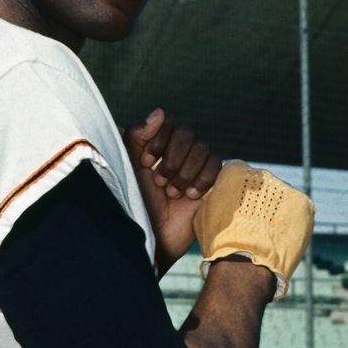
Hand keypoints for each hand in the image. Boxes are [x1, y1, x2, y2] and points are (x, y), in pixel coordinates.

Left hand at [123, 107, 221, 275]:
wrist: (153, 235)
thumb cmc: (137, 201)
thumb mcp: (130, 167)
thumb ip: (138, 136)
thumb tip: (160, 112)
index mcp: (157, 143)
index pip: (167, 123)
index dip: (158, 142)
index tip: (146, 164)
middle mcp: (178, 150)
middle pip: (186, 133)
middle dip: (172, 160)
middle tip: (160, 183)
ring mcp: (196, 163)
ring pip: (202, 148)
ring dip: (186, 172)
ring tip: (173, 193)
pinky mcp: (211, 179)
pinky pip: (216, 164)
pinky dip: (203, 179)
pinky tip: (190, 196)